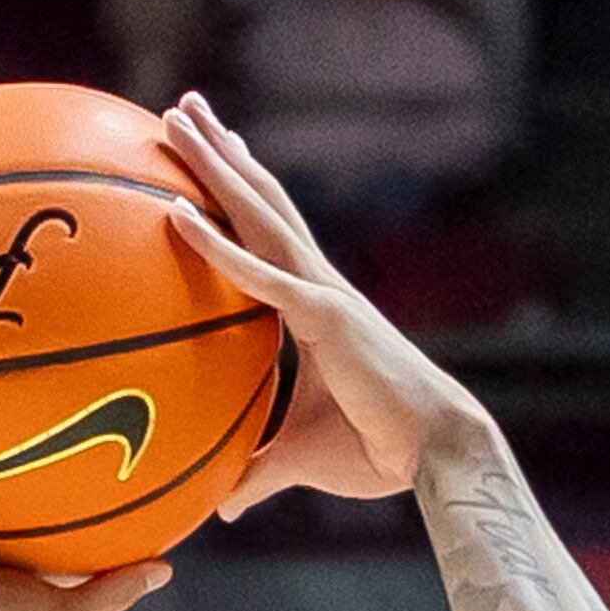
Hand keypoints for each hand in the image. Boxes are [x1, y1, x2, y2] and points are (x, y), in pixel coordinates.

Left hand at [154, 92, 485, 516]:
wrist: (433, 457)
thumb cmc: (377, 455)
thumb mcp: (297, 462)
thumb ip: (256, 473)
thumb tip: (221, 503)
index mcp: (312, 306)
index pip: (267, 234)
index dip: (238, 191)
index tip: (210, 154)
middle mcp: (316, 284)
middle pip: (259, 201)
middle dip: (221, 151)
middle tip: (180, 107)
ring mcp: (322, 293)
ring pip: (259, 213)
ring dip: (216, 163)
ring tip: (176, 116)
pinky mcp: (326, 317)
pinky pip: (259, 276)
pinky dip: (216, 246)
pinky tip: (176, 213)